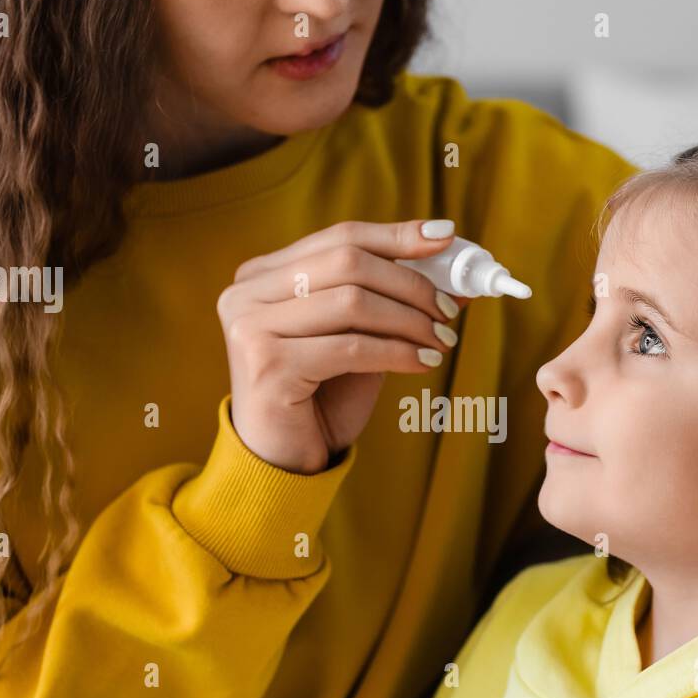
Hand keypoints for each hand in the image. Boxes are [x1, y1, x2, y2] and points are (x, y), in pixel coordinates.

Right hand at [218, 220, 463, 473]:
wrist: (282, 462)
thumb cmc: (319, 398)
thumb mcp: (357, 339)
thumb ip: (389, 304)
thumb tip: (451, 277)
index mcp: (262, 275)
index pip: (339, 237)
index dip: (396, 235)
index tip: (445, 238)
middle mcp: (246, 294)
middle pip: (347, 262)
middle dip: (410, 283)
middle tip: (449, 309)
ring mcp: (251, 327)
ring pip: (353, 302)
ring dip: (410, 320)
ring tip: (441, 341)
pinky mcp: (267, 365)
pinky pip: (352, 347)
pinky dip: (397, 353)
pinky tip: (423, 364)